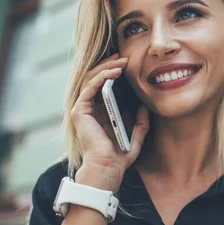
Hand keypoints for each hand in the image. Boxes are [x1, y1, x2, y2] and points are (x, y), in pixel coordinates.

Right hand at [72, 54, 149, 174]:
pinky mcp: (79, 111)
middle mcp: (89, 109)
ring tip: (121, 61)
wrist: (108, 167)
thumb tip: (144, 107)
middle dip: (109, 65)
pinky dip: (101, 77)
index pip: (103, 86)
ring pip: (91, 79)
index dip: (113, 73)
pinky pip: (90, 87)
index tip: (127, 64)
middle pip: (95, 79)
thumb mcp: (136, 136)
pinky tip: (115, 72)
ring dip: (106, 67)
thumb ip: (140, 123)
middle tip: (124, 57)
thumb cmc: (119, 156)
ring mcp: (82, 109)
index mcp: (100, 113)